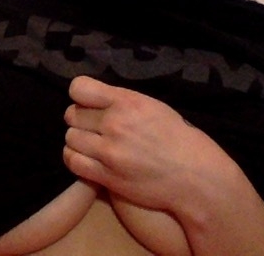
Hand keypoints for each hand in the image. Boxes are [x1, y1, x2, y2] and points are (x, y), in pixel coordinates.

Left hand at [62, 75, 227, 213]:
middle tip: (94, 127)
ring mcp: (108, 152)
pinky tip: (88, 158)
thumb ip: (121, 100)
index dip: (80, 95)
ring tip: (92, 144)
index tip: (88, 102)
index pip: (79, 88)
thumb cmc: (176, 137)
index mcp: (127, 101)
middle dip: (81, 119)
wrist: (193, 176)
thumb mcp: (152, 106)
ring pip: (70, 138)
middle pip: (71, 114)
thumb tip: (94, 99)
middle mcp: (115, 124)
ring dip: (78, 140)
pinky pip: (72, 161)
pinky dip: (76, 158)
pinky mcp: (106, 176)